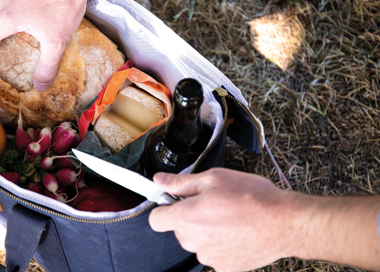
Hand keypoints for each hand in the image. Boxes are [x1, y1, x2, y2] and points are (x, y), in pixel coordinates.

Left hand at [149, 168, 294, 271]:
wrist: (284, 223)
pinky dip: (222, 243)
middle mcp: (193, 242)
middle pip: (179, 229)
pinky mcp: (225, 268)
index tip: (174, 200)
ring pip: (198, 241)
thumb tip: (159, 180)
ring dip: (207, 230)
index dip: (164, 207)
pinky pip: (214, 253)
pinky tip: (237, 232)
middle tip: (212, 203)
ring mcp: (209, 258)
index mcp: (186, 218)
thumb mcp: (213, 178)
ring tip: (230, 216)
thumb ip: (181, 182)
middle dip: (190, 216)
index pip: (156, 219)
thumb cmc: (251, 197)